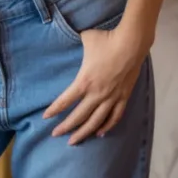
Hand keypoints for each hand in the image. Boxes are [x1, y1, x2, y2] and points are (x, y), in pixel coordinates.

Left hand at [43, 26, 145, 144]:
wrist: (131, 44)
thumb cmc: (106, 40)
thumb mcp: (85, 38)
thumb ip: (76, 41)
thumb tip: (72, 36)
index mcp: (84, 81)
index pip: (65, 100)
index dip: (54, 110)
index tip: (45, 117)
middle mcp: (96, 94)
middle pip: (79, 116)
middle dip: (66, 127)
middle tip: (55, 135)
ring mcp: (111, 98)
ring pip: (96, 122)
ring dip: (84, 133)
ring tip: (74, 141)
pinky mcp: (124, 97)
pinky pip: (114, 117)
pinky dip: (107, 127)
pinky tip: (100, 133)